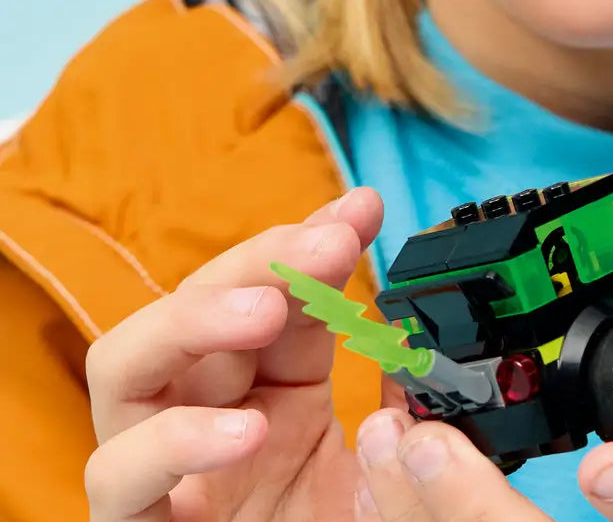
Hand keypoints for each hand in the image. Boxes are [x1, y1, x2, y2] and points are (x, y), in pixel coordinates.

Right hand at [84, 187, 390, 521]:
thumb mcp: (384, 471)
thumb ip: (404, 413)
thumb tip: (425, 348)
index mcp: (272, 388)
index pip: (280, 293)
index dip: (314, 241)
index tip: (363, 208)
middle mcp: (211, 409)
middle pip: (202, 302)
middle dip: (263, 259)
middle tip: (327, 245)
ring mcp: (165, 464)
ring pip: (127, 360)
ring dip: (197, 318)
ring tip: (265, 311)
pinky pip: (118, 471)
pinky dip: (175, 439)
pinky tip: (245, 430)